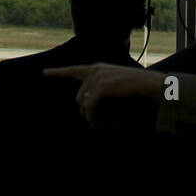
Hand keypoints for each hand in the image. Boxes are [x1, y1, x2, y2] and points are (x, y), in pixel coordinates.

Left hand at [44, 63, 164, 128]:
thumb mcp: (115, 90)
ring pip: (84, 104)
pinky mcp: (101, 87)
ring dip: (92, 118)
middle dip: (86, 113)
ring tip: (101, 126)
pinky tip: (100, 125)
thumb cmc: (135, 90)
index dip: (58, 72)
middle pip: (79, 98)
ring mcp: (98, 77)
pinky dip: (94, 119)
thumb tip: (83, 108)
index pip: (74, 70)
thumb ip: (98, 93)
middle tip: (97, 125)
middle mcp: (95, 70)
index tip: (44, 72)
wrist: (150, 86)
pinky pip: (90, 107)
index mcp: (98, 68)